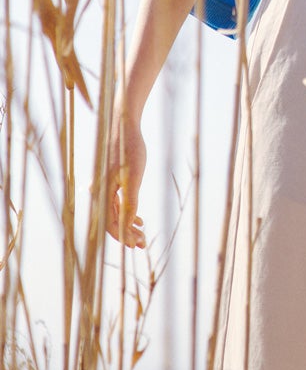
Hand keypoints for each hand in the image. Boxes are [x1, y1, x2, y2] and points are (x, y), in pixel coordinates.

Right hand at [105, 105, 146, 248]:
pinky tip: (139, 218)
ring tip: (142, 234)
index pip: (109, 223)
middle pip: (110, 220)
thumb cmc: (130, 148)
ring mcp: (103, 186)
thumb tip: (128, 225)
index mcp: (100, 192)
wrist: (124, 124)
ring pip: (114, 213)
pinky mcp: (110, 181)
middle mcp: (98, 191)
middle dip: (126, 234)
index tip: (136, 245)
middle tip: (142, 244)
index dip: (123, 236)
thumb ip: (130, 201)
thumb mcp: (133, 176)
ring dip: (127, 225)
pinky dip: (127, 212)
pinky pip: (116, 203)